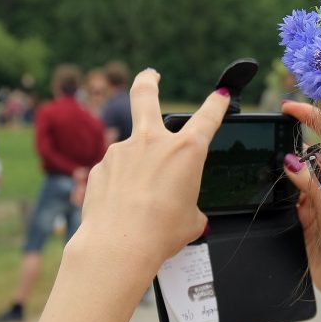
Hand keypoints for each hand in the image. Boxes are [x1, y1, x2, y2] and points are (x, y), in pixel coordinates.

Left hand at [65, 70, 229, 291]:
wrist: (119, 246)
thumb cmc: (160, 233)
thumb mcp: (191, 219)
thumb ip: (189, 204)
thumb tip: (182, 208)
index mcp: (186, 151)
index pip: (207, 117)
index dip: (217, 103)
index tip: (220, 94)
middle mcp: (152, 142)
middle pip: (146, 94)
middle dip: (149, 80)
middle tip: (151, 75)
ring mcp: (122, 151)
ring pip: (131, 148)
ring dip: (136, 164)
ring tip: (139, 199)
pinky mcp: (100, 167)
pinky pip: (115, 172)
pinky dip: (120, 185)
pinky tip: (122, 207)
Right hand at [282, 101, 320, 299]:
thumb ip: (312, 186)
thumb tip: (291, 162)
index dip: (311, 117)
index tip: (288, 108)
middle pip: (311, 154)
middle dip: (294, 148)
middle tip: (277, 145)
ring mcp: (320, 200)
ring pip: (298, 177)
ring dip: (289, 177)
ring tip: (290, 184)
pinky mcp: (307, 218)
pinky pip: (292, 199)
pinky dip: (287, 198)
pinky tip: (292, 204)